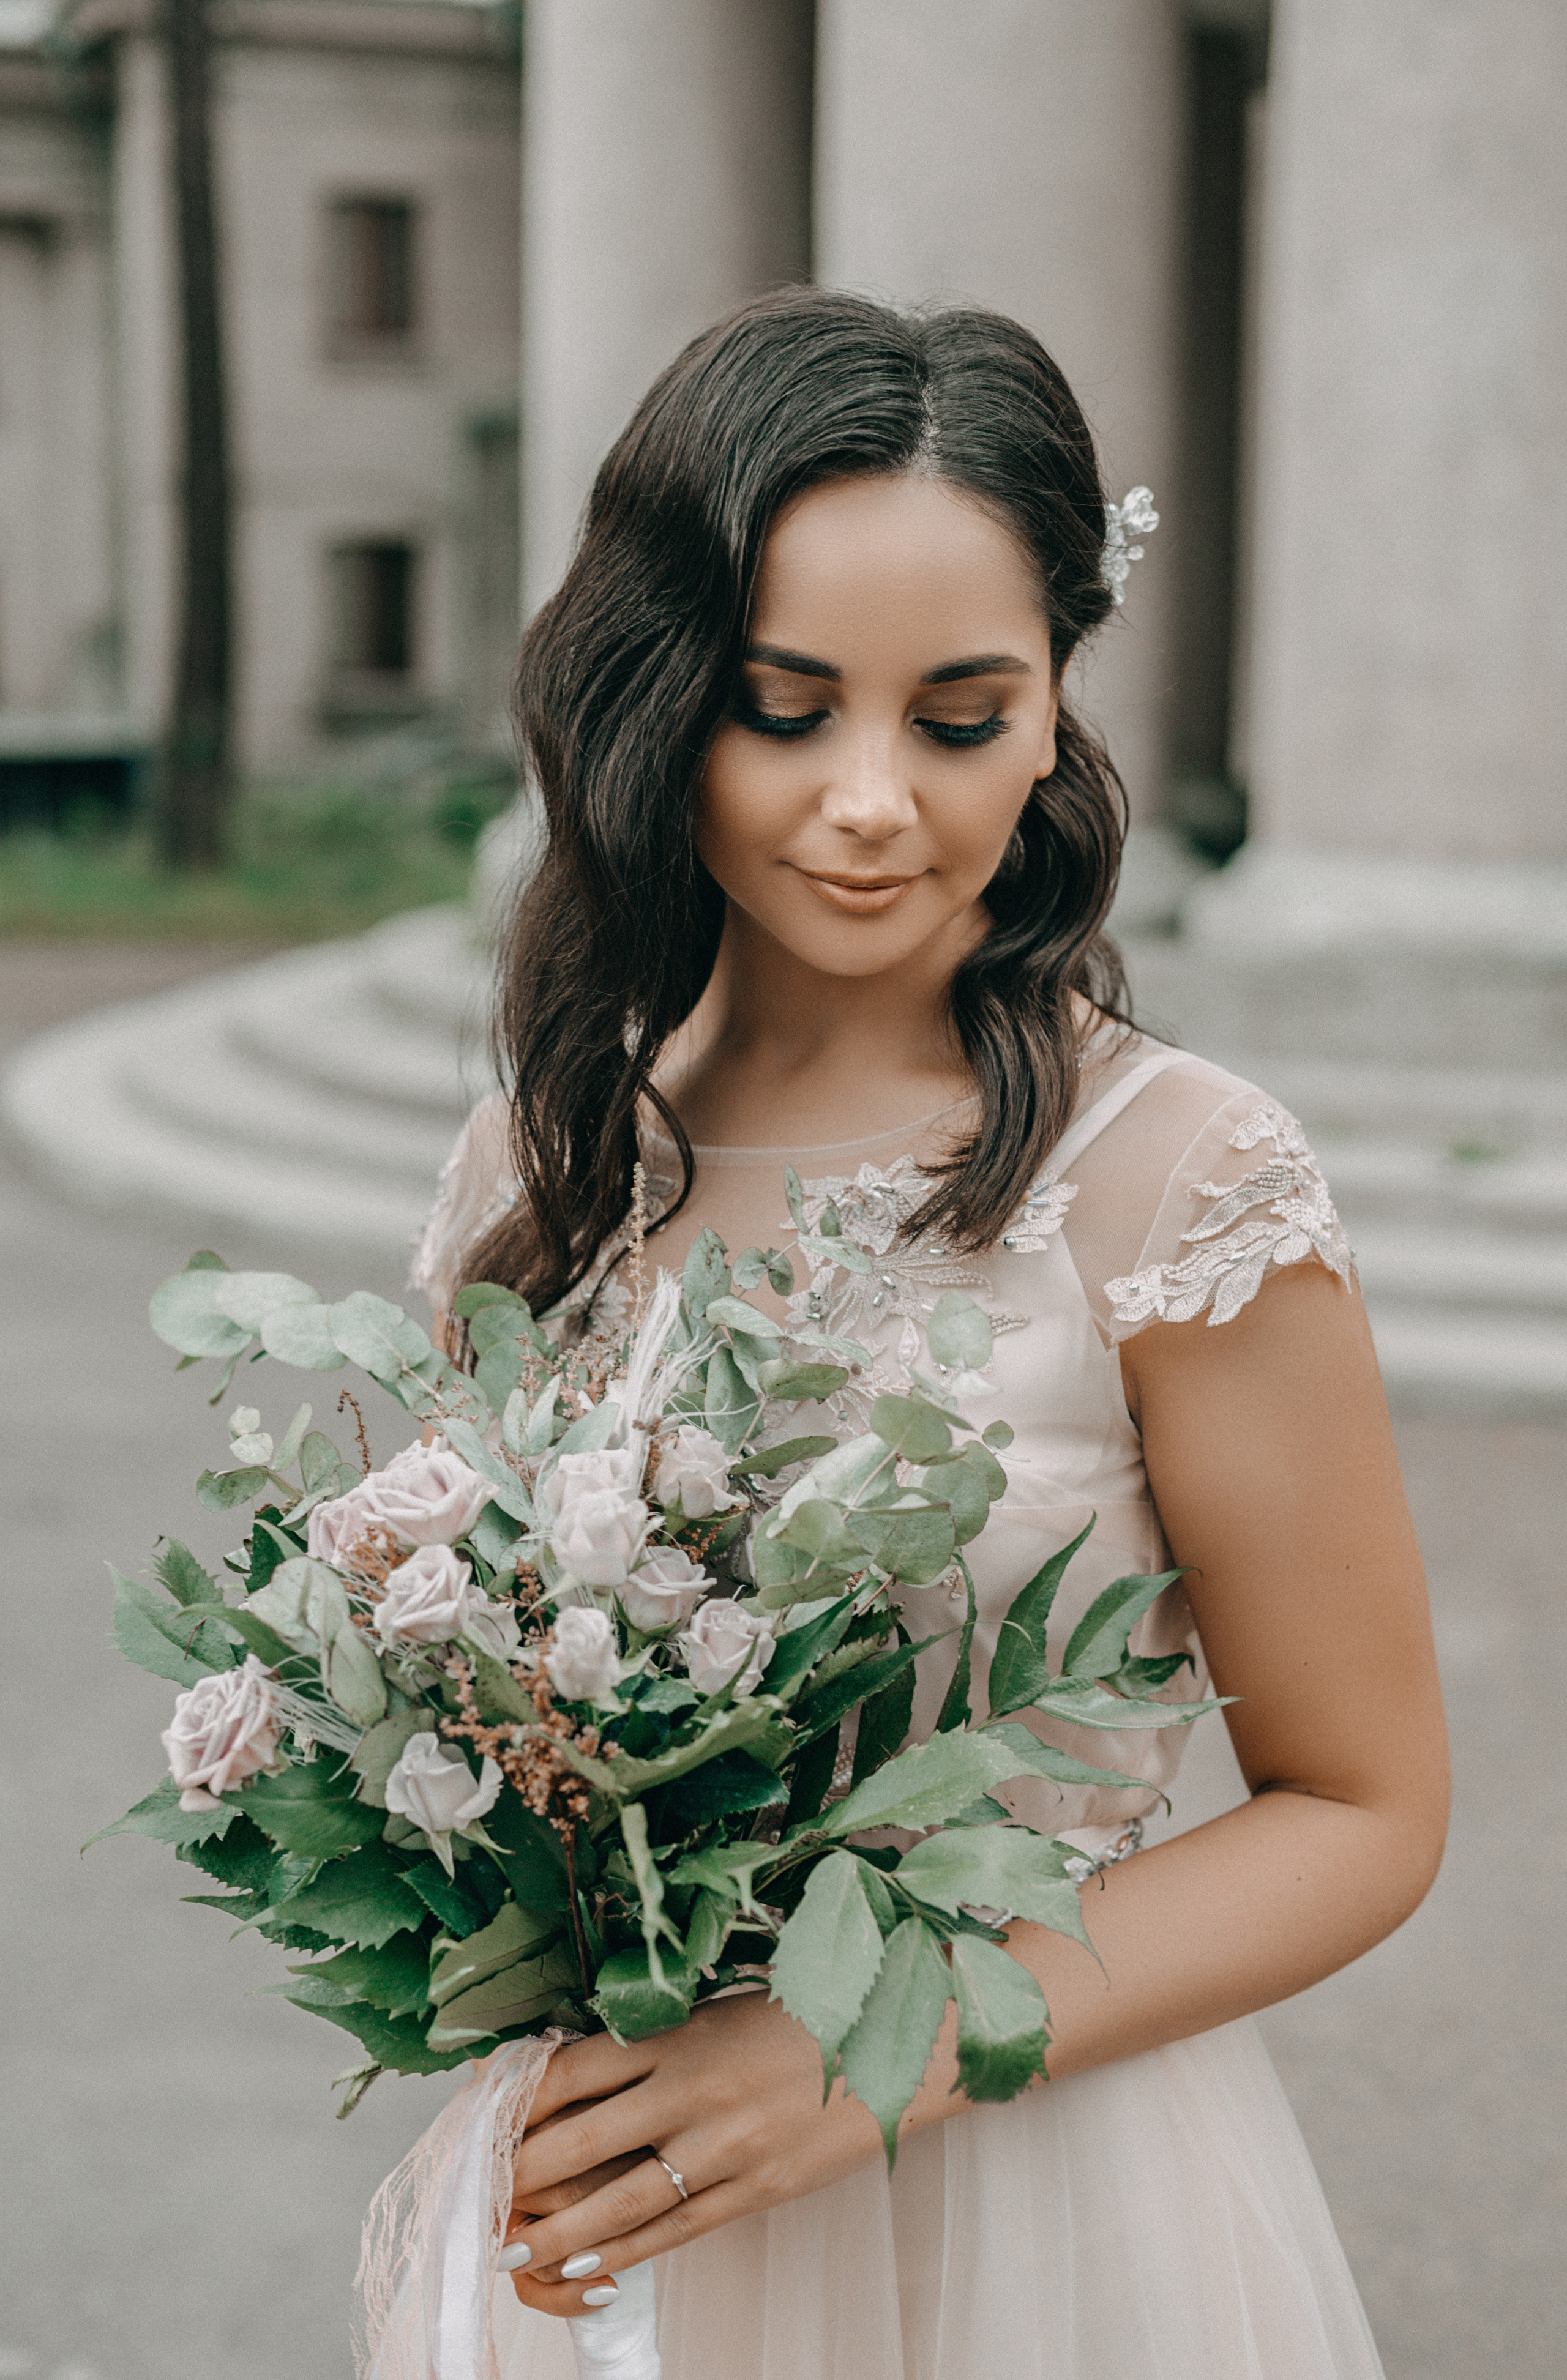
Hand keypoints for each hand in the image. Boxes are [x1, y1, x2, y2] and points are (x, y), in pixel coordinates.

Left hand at [502, 1988, 939, 2318]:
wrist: (901, 2042)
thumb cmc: (807, 2015)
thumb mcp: (722, 2010)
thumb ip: (660, 2044)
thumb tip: (585, 2072)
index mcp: (680, 2034)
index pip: (574, 2068)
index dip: (520, 2098)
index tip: (484, 2117)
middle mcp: (692, 2089)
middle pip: (580, 2135)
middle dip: (520, 2172)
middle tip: (477, 2195)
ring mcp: (724, 2145)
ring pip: (620, 2197)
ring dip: (558, 2229)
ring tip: (513, 2251)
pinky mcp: (755, 2188)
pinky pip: (676, 2229)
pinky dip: (624, 2252)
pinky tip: (586, 2265)